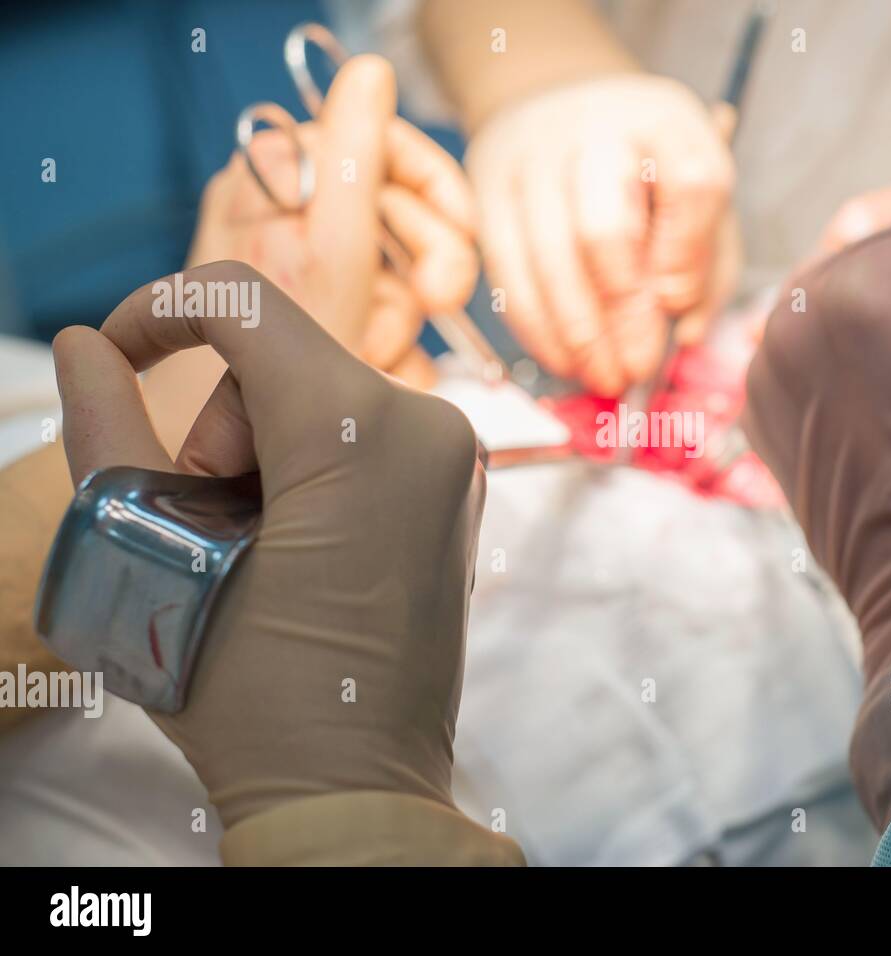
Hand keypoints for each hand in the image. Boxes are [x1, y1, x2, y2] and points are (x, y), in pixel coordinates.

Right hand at [52, 261, 484, 827]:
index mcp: (364, 431)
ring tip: (254, 557)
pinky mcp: (454, 489)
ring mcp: (454, 460)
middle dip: (219, 430)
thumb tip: (89, 349)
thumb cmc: (255, 694)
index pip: (245, 303)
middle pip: (280, 362)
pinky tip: (295, 551)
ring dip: (259, 456)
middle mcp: (430, 427)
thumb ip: (108, 431)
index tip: (117, 354)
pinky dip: (305, 468)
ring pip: (316, 397)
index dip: (162, 309)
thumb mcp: (154, 556)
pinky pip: (357, 434)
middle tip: (212, 532)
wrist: (356, 788)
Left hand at [188, 54, 478, 388]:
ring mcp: (317, 280)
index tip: (463, 222)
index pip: (382, 146)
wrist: (231, 451)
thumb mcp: (327, 245)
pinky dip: (396, 359)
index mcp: (287, 181)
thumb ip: (356, 155)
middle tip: (441, 298)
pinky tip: (375, 376)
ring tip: (377, 354)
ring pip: (405, 282)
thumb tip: (371, 73)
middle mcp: (299, 222)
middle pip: (403, 216)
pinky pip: (393, 331)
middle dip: (429, 262)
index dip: (434, 183)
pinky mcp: (333, 332)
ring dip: (405, 325)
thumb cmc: (261, 354)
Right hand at [465, 74, 737, 395]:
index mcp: (668, 126)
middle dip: (621, 313)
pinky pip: (508, 272)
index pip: (691, 184)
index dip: (687, 253)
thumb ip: (704, 269)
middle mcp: (596, 132)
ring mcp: (533, 160)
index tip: (678, 304)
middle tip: (634, 367)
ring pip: (548, 259)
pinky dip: (536, 327)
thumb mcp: (698, 202)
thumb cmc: (646, 170)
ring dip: (576, 334)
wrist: (564, 106)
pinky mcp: (488, 193)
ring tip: (601, 377)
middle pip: (605, 227)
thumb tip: (683, 334)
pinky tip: (563, 358)